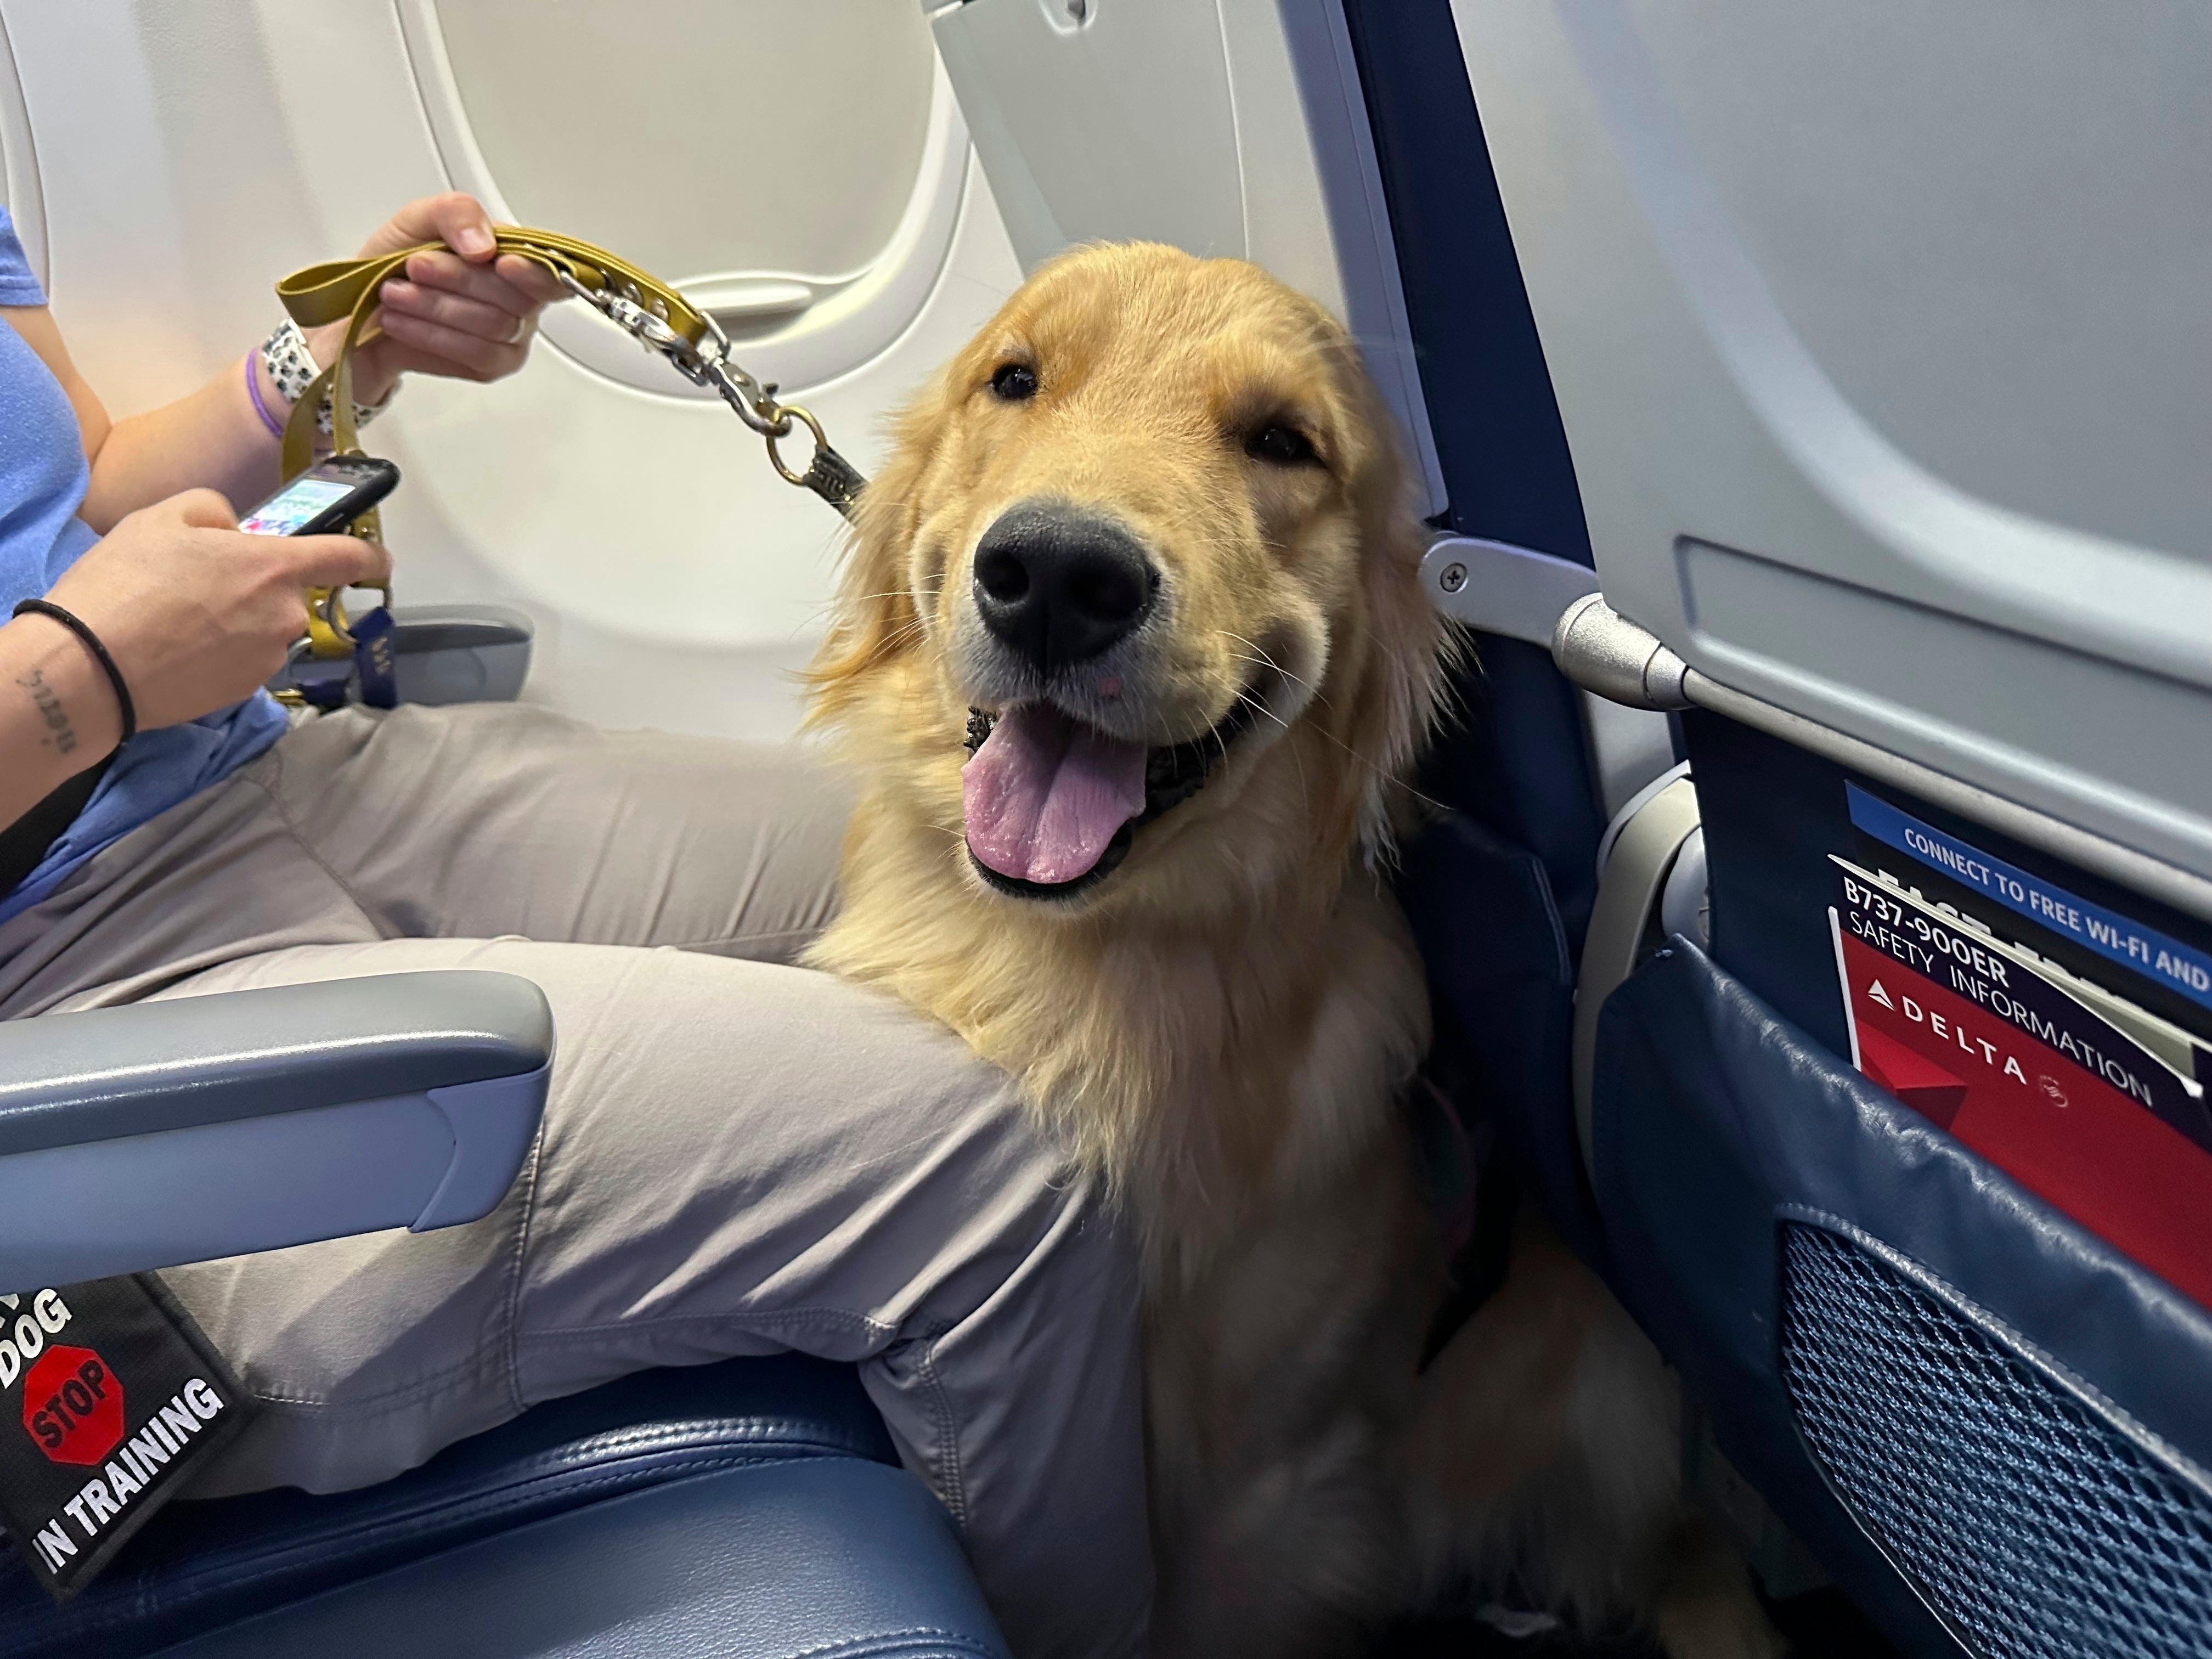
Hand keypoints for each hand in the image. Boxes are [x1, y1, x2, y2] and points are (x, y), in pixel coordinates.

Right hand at [40, 490, 390, 735]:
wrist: (89, 667)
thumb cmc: (124, 582)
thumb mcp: (162, 517)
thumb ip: (214, 511)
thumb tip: (235, 531)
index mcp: (275, 566)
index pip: (346, 557)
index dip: (367, 556)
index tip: (378, 559)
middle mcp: (285, 615)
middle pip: (286, 595)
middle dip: (253, 588)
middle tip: (195, 586)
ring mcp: (267, 658)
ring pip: (261, 629)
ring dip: (233, 622)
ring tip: (174, 619)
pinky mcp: (243, 692)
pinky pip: (241, 660)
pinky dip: (217, 653)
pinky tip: (175, 649)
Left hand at [308, 193, 566, 405]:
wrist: (356, 314)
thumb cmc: (392, 266)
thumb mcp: (416, 220)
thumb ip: (455, 213)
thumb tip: (484, 245)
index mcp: (512, 259)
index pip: (549, 270)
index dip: (533, 270)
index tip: (500, 262)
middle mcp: (520, 299)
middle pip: (515, 297)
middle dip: (458, 279)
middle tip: (413, 267)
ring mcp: (510, 337)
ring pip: (494, 325)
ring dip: (436, 307)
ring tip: (394, 294)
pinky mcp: (490, 367)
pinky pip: (477, 354)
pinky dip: (433, 335)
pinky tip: (401, 322)